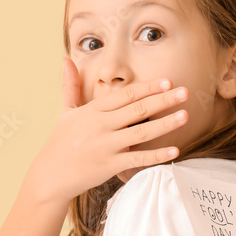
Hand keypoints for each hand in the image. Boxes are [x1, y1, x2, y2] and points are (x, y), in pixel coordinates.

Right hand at [29, 56, 189, 203]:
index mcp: (93, 111)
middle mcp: (101, 126)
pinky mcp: (110, 166)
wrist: (50, 175)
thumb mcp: (65, 111)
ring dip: (165, 124)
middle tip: (185, 92)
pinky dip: (156, 155)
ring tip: (185, 115)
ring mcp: (106, 146)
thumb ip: (70, 86)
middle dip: (163, 100)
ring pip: (141, 133)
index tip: (167, 82)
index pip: (125, 95)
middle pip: (137, 110)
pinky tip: (174, 150)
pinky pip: (138, 160)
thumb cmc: (60, 142)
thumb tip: (66, 60)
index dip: (147, 88)